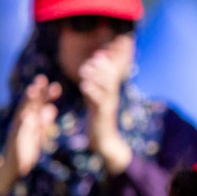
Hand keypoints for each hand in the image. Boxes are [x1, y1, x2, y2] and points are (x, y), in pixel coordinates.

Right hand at [0, 76, 60, 195]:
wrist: (12, 166)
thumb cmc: (26, 147)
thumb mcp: (38, 133)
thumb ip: (44, 121)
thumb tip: (51, 108)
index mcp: (29, 120)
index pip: (38, 104)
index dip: (44, 94)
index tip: (55, 84)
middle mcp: (22, 122)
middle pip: (29, 104)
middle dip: (36, 92)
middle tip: (42, 78)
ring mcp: (17, 130)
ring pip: (23, 113)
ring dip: (27, 102)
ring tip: (32, 90)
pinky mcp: (15, 140)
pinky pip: (18, 131)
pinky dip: (23, 123)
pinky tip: (27, 115)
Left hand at [80, 52, 131, 174]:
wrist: (104, 141)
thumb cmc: (99, 121)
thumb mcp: (95, 101)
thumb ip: (93, 87)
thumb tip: (89, 72)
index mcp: (110, 93)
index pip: (112, 73)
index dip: (108, 63)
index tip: (99, 53)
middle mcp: (112, 97)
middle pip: (111, 77)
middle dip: (103, 66)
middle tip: (94, 58)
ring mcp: (109, 105)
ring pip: (106, 87)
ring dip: (97, 76)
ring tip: (85, 69)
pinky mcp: (103, 115)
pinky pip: (99, 101)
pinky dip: (92, 91)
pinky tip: (84, 85)